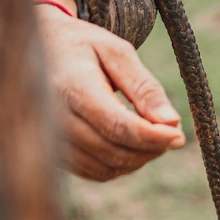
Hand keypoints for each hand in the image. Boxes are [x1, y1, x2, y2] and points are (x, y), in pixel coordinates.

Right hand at [36, 0, 185, 180]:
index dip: (151, 136)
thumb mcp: (117, 52)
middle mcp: (56, 119)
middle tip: (173, 134)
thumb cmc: (84, 47)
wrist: (40, 50)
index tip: (179, 136)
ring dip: (138, 159)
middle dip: (150, 148)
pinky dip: (120, 164)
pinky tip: (132, 144)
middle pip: (113, 150)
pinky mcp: (55, 154)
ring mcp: (51, 141)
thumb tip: (172, 123)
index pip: (116, 125)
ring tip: (154, 136)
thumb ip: (144, 87)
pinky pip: (94, 172)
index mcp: (73, 87)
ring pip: (106, 167)